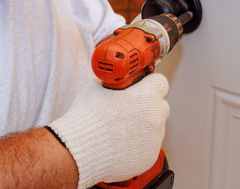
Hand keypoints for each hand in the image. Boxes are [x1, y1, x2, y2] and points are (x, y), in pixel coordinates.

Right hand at [48, 73, 169, 188]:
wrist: (80, 151)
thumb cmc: (88, 118)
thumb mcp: (96, 88)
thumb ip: (112, 84)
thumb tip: (113, 82)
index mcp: (146, 97)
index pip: (160, 82)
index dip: (149, 83)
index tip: (141, 86)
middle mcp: (155, 117)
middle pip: (159, 106)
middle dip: (147, 105)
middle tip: (129, 108)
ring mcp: (154, 139)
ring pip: (154, 127)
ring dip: (142, 126)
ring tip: (119, 129)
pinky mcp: (149, 156)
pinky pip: (147, 145)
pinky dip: (137, 144)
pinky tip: (119, 143)